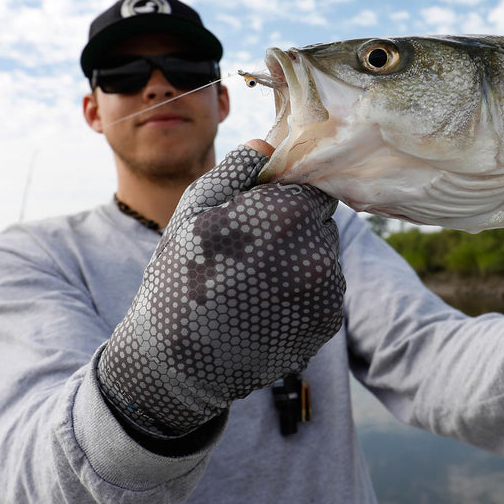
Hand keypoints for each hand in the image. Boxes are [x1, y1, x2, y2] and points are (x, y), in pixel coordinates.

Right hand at [98, 141, 344, 436]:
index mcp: (291, 214)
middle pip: (320, 221)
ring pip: (323, 255)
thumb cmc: (179, 275)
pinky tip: (265, 306)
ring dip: (299, 261)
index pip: (314, 185)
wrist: (176, 361)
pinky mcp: (327, 322)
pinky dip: (302, 293)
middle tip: (249, 252)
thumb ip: (240, 168)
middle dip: (293, 227)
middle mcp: (320, 252)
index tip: (263, 211)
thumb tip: (271, 142)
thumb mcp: (196, 208)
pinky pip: (323, 291)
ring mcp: (327, 292)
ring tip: (253, 283)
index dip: (288, 194)